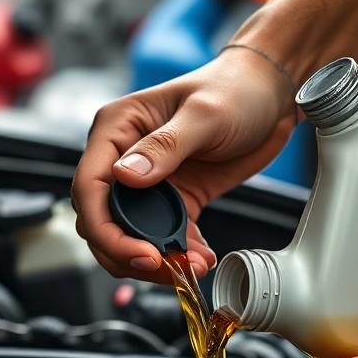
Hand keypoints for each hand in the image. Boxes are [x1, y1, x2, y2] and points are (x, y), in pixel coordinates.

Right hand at [71, 49, 296, 283]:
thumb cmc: (234, 90)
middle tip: (166, 267)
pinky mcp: (175, 200)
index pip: (89, 187)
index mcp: (117, 129)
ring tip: (193, 265)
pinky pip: (165, 237)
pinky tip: (202, 257)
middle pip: (103, 221)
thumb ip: (165, 146)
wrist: (268, 96)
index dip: (106, 230)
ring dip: (157, 260)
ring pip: (131, 236)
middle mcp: (124, 158)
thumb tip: (127, 177)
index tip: (141, 253)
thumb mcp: (204, 114)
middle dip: (129, 253)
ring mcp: (149, 183)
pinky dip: (180, 254)